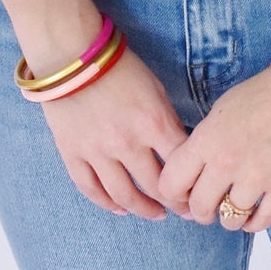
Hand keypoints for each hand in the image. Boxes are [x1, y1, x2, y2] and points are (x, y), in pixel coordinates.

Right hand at [39, 46, 188, 218]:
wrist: (71, 54)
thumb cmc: (119, 67)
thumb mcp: (156, 89)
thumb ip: (166, 122)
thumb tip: (179, 151)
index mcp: (153, 123)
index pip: (181, 167)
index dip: (193, 185)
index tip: (199, 193)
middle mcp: (126, 143)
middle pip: (156, 187)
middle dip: (174, 204)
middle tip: (183, 211)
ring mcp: (97, 151)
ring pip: (123, 195)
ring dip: (143, 209)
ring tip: (156, 215)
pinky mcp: (72, 153)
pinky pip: (90, 188)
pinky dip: (107, 203)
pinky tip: (120, 209)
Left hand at [157, 55, 270, 231]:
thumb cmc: (263, 93)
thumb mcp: (219, 112)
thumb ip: (202, 144)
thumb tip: (193, 172)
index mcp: (206, 140)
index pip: (170, 184)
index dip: (173, 194)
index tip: (184, 194)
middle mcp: (227, 162)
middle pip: (199, 208)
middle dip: (201, 211)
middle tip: (209, 206)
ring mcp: (257, 176)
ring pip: (229, 220)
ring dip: (229, 218)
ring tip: (234, 208)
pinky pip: (262, 221)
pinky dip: (254, 223)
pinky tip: (253, 216)